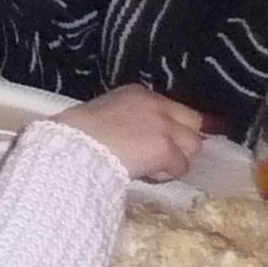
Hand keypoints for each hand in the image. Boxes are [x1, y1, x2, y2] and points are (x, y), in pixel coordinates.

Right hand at [55, 84, 204, 182]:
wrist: (74, 148)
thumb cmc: (78, 134)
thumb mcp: (106, 114)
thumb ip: (131, 119)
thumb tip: (143, 137)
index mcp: (137, 93)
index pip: (174, 108)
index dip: (173, 126)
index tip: (167, 139)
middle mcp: (156, 105)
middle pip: (193, 123)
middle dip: (183, 140)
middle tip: (162, 156)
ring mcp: (163, 126)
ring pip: (192, 145)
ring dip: (176, 159)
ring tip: (150, 166)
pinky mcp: (165, 149)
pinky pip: (180, 167)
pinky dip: (165, 174)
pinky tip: (145, 173)